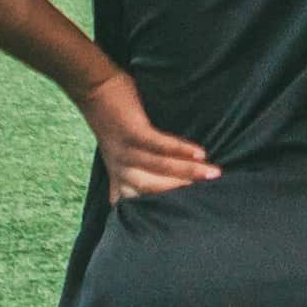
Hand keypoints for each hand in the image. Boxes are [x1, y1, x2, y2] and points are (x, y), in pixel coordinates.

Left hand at [78, 67, 218, 204]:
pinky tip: (200, 153)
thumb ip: (132, 171)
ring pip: (160, 167)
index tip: (184, 219)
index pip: (136, 203)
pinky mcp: (132, 131)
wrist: (92, 88)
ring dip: (189, 171)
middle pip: (153, 189)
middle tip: (212, 196)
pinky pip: (158, 145)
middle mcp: (121, 167)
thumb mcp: (117, 151)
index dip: (156, 214)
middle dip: (183, 193)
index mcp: (118, 175)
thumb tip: (154, 187)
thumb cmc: (112, 118)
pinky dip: (180, 149)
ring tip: (213, 174)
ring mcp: (125, 150)